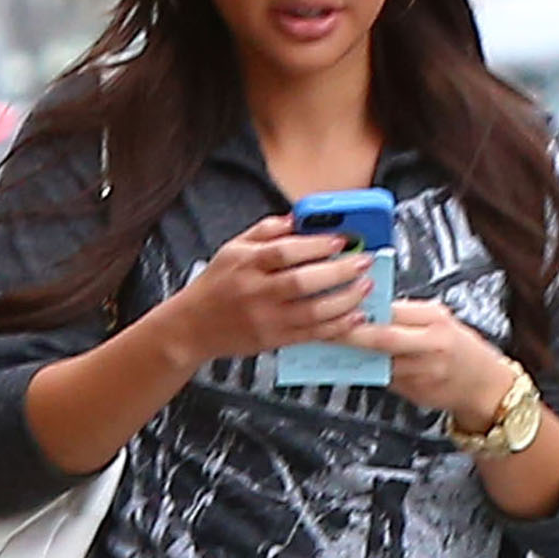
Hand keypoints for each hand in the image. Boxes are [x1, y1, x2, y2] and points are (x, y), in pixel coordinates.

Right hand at [164, 216, 376, 365]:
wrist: (193, 326)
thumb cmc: (217, 283)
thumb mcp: (233, 248)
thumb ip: (266, 231)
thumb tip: (298, 217)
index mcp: (244, 264)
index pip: (283, 252)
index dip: (315, 245)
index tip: (340, 239)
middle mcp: (255, 291)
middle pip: (302, 282)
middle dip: (339, 271)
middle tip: (362, 262)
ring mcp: (266, 318)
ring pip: (313, 311)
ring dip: (345, 299)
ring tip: (365, 286)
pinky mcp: (275, 340)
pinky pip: (313, 333)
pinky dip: (338, 325)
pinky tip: (356, 314)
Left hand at [338, 300, 524, 423]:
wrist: (486, 386)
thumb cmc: (460, 349)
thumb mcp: (439, 321)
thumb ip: (405, 316)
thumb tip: (366, 310)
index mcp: (436, 319)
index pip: (391, 309)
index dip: (362, 309)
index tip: (338, 305)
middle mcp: (433, 344)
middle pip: (383, 337)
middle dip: (350, 334)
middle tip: (325, 330)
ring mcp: (426, 371)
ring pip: (381, 361)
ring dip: (356, 356)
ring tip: (337, 349)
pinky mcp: (418, 392)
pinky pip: (387, 378)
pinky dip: (372, 372)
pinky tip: (362, 366)